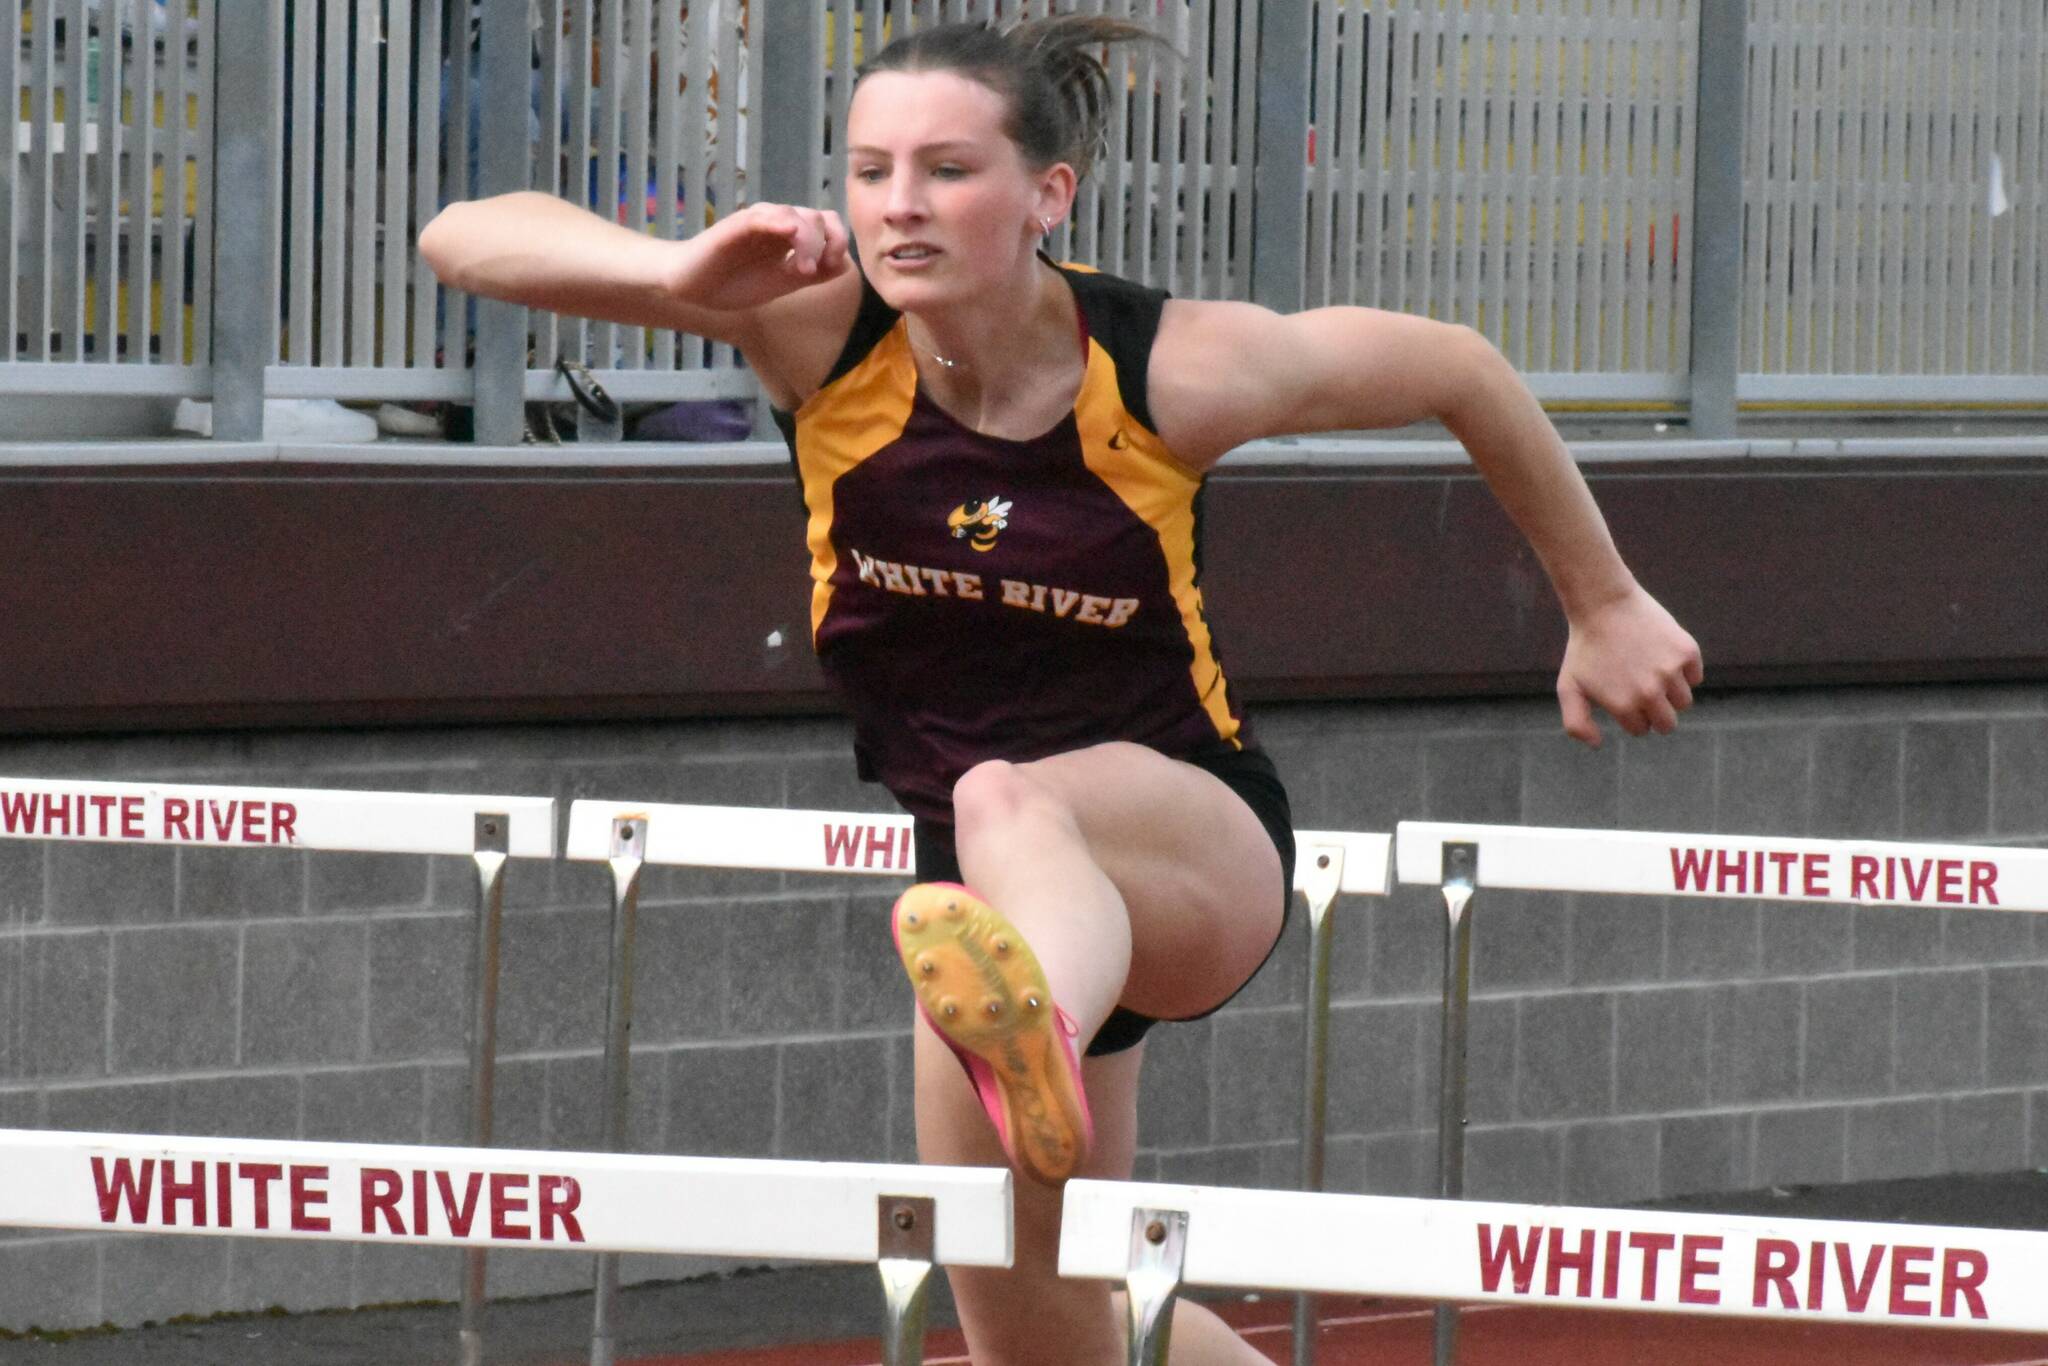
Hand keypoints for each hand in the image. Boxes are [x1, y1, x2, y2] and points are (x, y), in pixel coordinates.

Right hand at [661, 202, 851, 311]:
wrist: (691, 288)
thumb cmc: (733, 284)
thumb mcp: (781, 284)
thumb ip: (811, 275)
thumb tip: (843, 264)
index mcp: (789, 236)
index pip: (826, 223)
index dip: (837, 240)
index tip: (833, 265)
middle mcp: (776, 223)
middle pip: (817, 216)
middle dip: (826, 243)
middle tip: (813, 271)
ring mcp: (756, 222)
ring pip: (795, 214)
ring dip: (806, 240)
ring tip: (800, 269)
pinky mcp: (735, 226)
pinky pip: (761, 217)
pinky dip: (779, 222)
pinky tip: (789, 234)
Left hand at [1555, 586, 1702, 746]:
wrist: (1603, 603)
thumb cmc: (1585, 647)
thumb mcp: (1569, 686)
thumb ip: (1576, 723)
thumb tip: (1598, 745)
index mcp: (1624, 706)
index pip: (1641, 729)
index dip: (1631, 714)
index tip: (1621, 693)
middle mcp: (1650, 693)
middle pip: (1668, 724)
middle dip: (1656, 713)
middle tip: (1642, 689)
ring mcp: (1671, 672)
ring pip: (1684, 701)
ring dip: (1671, 692)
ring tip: (1650, 669)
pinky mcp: (1687, 651)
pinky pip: (1696, 676)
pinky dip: (1684, 670)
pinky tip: (1662, 655)